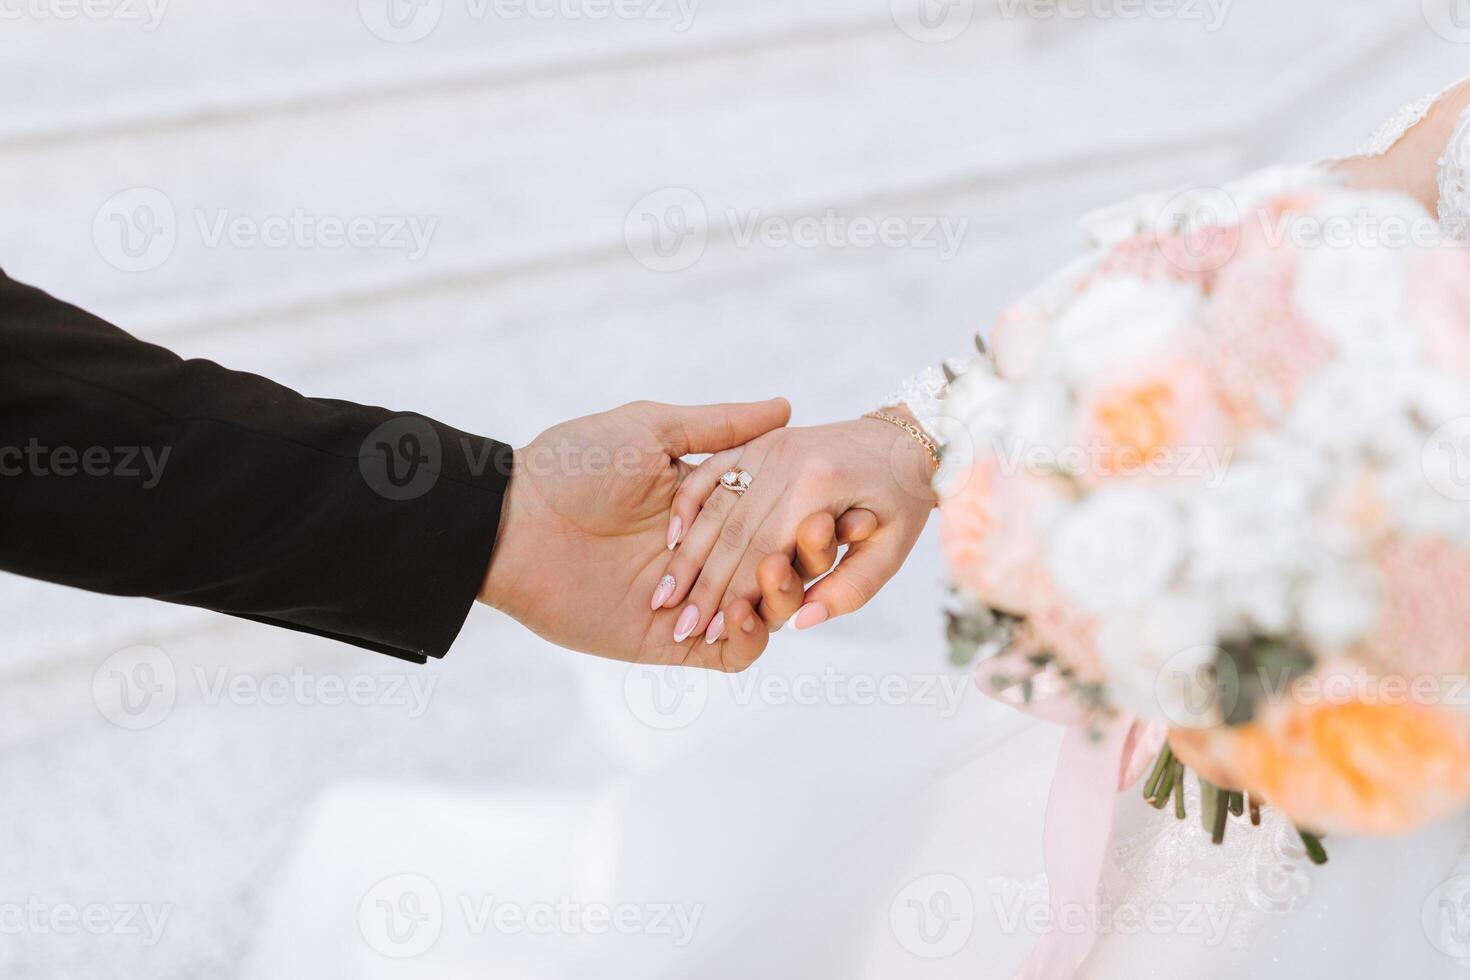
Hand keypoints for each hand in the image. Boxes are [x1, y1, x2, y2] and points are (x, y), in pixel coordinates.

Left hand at [479, 398, 790, 670]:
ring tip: (773, 573)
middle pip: (778, 566)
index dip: (803, 515)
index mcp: (706, 507)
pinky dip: (748, 638)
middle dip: (801, 558)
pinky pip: (729, 653)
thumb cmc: (573, 465)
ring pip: (763, 612)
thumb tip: (786, 407)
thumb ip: (719, 427)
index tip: (824, 505)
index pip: (774, 516)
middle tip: (813, 541)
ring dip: (780, 598)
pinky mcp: (669, 641)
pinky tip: (741, 612)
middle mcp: (704, 555)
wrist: (513, 523)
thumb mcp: (650, 430)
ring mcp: (691, 600)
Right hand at [653, 409, 937, 643]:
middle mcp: (786, 460)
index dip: (735, 596)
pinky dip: (689, 503)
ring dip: (688, 553)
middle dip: (702, 584)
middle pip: (732, 531)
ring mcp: (769, 446)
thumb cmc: (902, 497)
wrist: (905, 437)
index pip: (763, 551)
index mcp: (819, 485)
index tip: (708, 635)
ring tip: (664, 594)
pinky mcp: (760, 442)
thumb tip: (802, 622)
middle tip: (678, 625)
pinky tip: (672, 537)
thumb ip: (851, 588)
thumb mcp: (893, 547)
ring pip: (716, 505)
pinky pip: (713, 470)